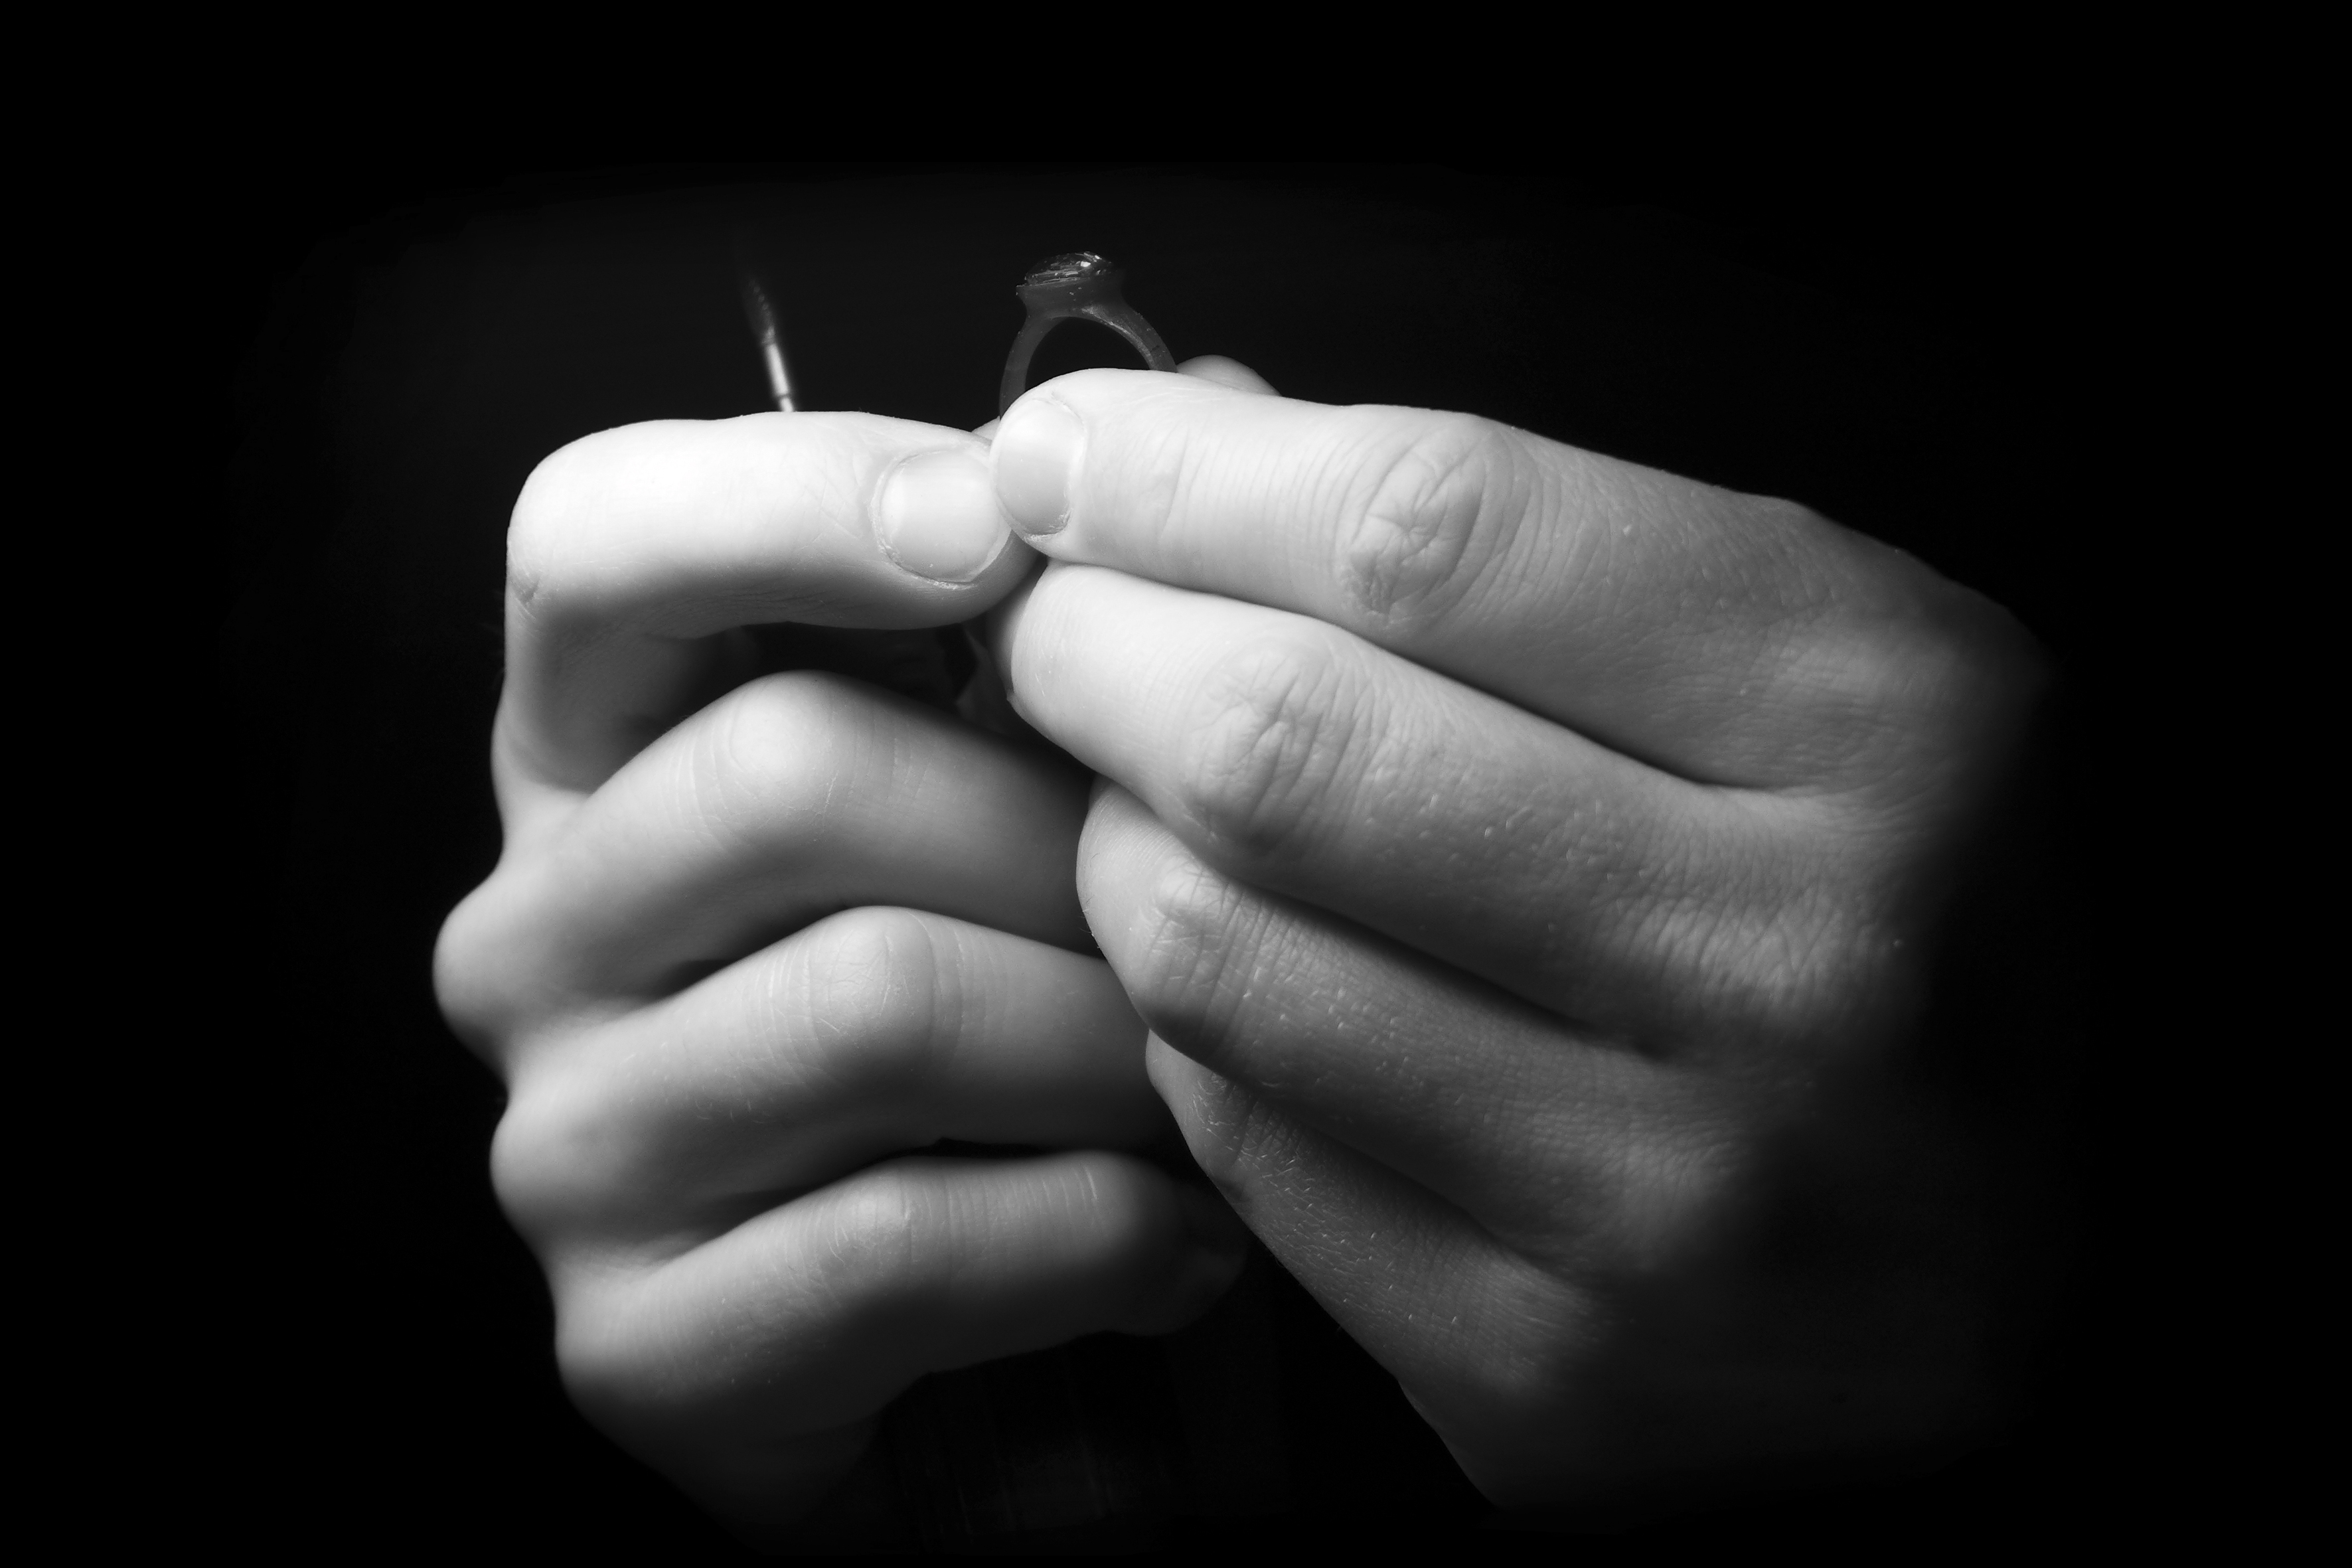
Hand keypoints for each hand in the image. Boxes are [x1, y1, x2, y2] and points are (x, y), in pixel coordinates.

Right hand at [432, 407, 1247, 1543]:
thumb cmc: (1022, 1027)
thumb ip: (1078, 612)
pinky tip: (1188, 1247)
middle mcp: (537, 929)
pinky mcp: (638, 1349)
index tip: (996, 526)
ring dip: (1113, 1038)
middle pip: (789, 771)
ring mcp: (566, 1147)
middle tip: (1225, 898)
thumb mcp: (1029, 796)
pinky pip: (897, 1245)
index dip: (785, 498)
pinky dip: (1096, 1237)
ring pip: (871, 1003)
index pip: (587, 541)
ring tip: (1225, 1078)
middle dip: (1063, 830)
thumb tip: (1207, 394)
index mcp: (602, 750)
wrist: (989, 1371)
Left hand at [985, 367, 2046, 1507]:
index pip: (1438, 533)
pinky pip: (1241, 1143)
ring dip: (1109, 839)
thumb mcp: (1818, 670)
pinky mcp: (1547, 1375)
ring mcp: (1666, 1202)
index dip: (1190, 471)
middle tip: (1052, 621)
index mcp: (1890, 724)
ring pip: (1219, 956)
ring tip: (1128, 790)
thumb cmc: (1909, 920)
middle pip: (1285, 746)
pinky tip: (1215, 964)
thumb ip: (1528, 542)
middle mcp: (1793, 966)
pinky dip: (1183, 1022)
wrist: (2029, 1281)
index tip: (1068, 453)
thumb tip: (1194, 441)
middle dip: (1094, 649)